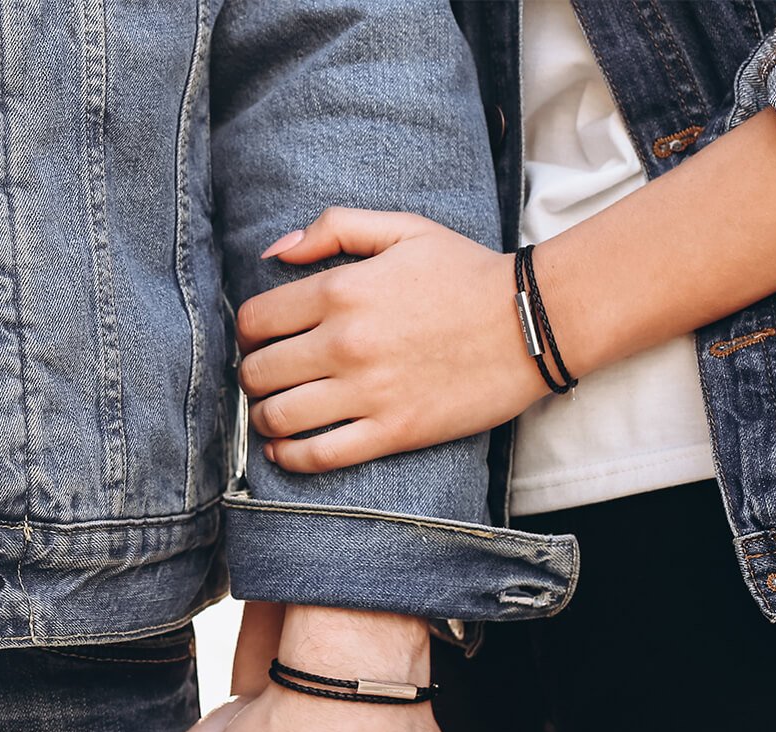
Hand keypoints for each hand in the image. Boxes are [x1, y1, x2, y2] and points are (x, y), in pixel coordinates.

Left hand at [237, 208, 547, 472]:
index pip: (253, 322)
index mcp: (340, 291)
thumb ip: (333, 228)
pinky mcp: (393, 432)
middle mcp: (345, 344)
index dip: (244, 335)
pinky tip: (284, 450)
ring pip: (279, 418)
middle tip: (265, 380)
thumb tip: (273, 253)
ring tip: (272, 415)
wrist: (531, 323)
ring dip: (263, 418)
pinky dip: (290, 457)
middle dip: (252, 377)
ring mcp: (368, 392)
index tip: (257, 343)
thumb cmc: (468, 275)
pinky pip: (320, 456)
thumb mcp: (403, 230)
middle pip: (258, 372)